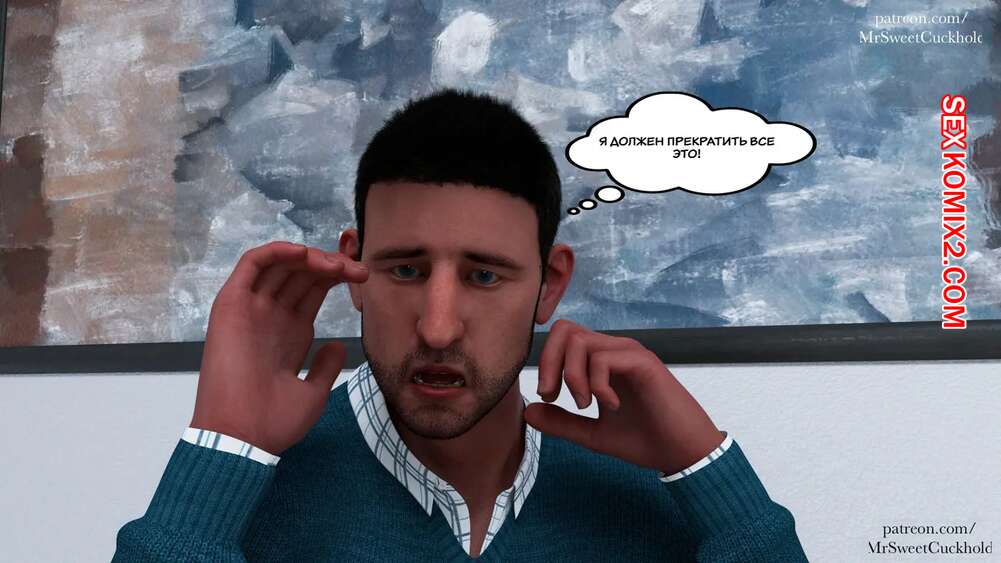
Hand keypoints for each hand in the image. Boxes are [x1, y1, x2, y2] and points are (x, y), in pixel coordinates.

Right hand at [190, 241, 368, 454]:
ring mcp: (251, 309)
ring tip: (337, 265)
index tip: (364, 277)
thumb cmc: (274, 422)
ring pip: (280, 264)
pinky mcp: (231, 305)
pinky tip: (303, 253)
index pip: (313, 289)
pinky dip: (276, 251)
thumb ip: (326, 367)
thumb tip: (339, 345)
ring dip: (310, 256)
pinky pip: (251, 265)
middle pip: (301, 273)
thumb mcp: (313, 393)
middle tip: (358, 269)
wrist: (243, 437)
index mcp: (289, 333)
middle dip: (332, 265)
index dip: (338, 277)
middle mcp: (271, 316)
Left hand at [525, 319, 724, 474]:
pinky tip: (610, 406)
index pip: (562, 336)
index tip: (548, 395)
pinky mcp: (643, 362)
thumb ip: (561, 422)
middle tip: (552, 395)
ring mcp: (629, 353)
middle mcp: (614, 350)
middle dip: (549, 362)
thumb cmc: (644, 440)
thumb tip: (528, 410)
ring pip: (580, 342)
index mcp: (602, 361)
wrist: (682, 453)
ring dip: (572, 376)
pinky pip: (603, 359)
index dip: (545, 360)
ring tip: (585, 405)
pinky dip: (597, 385)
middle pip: (564, 330)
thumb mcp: (591, 434)